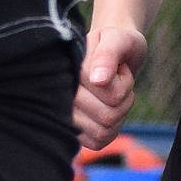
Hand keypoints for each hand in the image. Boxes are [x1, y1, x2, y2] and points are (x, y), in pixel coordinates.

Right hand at [73, 17, 145, 145]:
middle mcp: (57, 94)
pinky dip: (112, 127)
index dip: (122, 83)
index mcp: (64, 70)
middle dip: (123, 98)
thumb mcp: (118, 39)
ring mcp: (64, 114)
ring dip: (119, 112)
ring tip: (114, 91)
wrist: (115, 51)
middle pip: (106, 116)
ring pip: (103, 131)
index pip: (105, 93)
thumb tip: (97, 80)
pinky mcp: (74, 130)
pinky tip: (110, 108)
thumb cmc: (116, 43)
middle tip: (118, 80)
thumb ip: (108, 54)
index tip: (118, 67)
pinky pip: (99, 141)